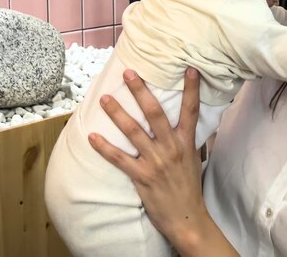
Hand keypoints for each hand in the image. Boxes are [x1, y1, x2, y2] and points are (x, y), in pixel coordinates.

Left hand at [88, 68, 209, 249]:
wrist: (186, 218)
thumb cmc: (189, 186)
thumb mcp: (193, 158)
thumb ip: (186, 138)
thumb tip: (183, 119)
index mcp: (186, 142)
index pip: (191, 110)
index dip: (191, 89)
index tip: (188, 68)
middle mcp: (171, 148)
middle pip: (155, 113)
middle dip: (140, 91)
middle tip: (129, 73)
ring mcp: (156, 162)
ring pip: (133, 132)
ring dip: (117, 113)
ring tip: (105, 98)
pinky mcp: (142, 177)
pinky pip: (119, 159)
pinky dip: (105, 147)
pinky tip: (92, 136)